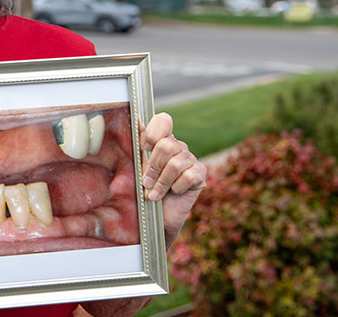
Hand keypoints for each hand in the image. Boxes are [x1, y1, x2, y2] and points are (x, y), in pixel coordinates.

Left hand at [140, 113, 206, 243]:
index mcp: (162, 141)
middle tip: (146, 182)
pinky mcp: (201, 175)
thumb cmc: (147, 191)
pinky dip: (176, 188)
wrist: (158, 219)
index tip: (145, 148)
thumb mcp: (139, 167)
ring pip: (175, 164)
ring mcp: (191, 160)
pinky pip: (187, 177)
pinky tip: (173, 193)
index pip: (164, 121)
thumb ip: (139, 145)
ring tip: (154, 194)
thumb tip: (136, 119)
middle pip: (166, 145)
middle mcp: (179, 147)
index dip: (153, 133)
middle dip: (153, 167)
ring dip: (161, 182)